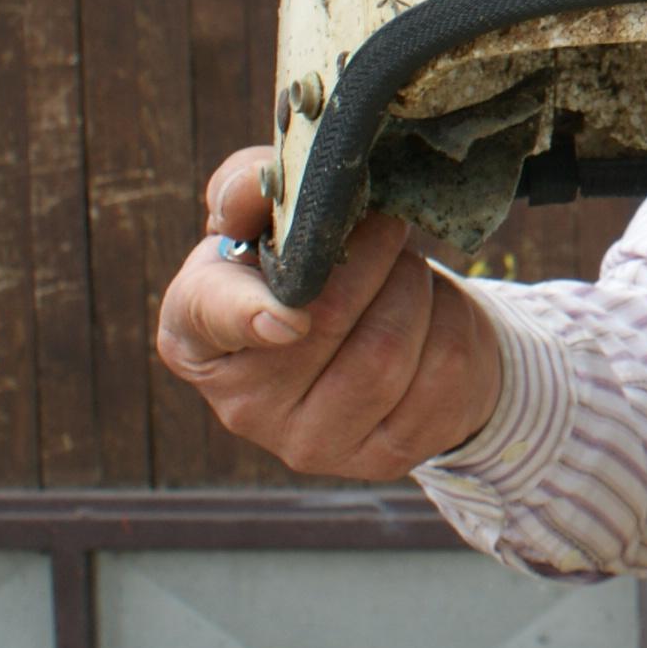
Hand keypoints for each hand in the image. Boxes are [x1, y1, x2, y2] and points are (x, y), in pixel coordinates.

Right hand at [155, 146, 504, 479]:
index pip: (209, 321)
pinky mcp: (381, 458)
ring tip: (408, 273)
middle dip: (373, 256)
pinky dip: (452, 323)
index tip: (290, 317)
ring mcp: (310, 443)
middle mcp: (241, 405)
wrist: (390, 330)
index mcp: (194, 336)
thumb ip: (251, 188)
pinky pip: (441, 374)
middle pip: (324, 320)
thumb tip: (242, 196)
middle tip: (387, 228)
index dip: (248, 314)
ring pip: (387, 350)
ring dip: (415, 288)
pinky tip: (434, 316)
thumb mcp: (274, 219)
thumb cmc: (315, 269)